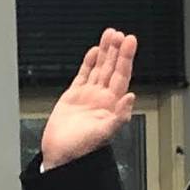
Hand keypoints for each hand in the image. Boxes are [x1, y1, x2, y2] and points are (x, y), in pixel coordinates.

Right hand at [39, 28, 137, 169]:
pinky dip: (88, 63)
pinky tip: (94, 52)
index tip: (130, 41)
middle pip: (112, 68)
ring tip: (110, 35)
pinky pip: (84, 75)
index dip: (126, 58)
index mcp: (110, 105)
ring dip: (105, 52)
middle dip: (116, 50)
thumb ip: (119, 116)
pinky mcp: (73, 97)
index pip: (122, 76)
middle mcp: (101, 99)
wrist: (59, 156)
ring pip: (99, 68)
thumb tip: (131, 97)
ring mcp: (88, 96)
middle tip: (120, 33)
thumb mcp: (103, 134)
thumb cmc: (81, 150)